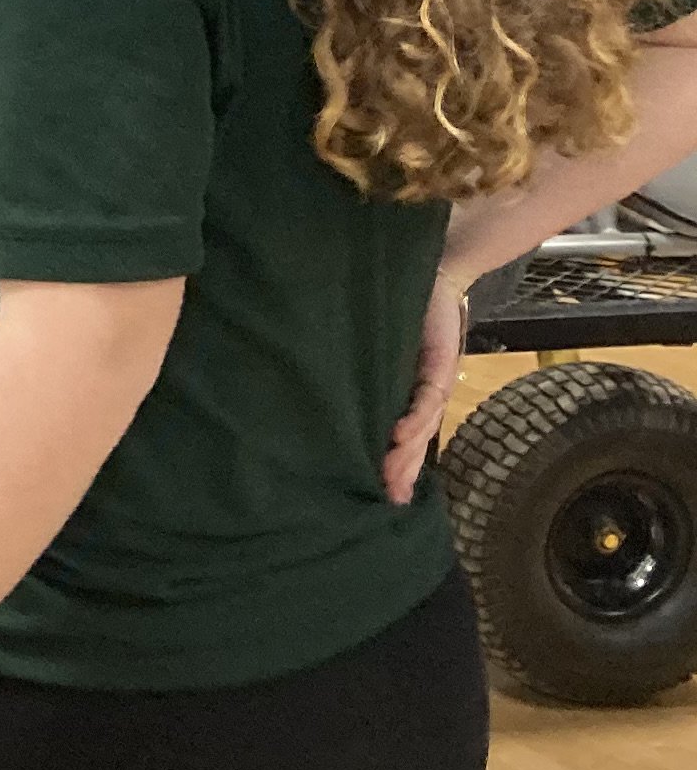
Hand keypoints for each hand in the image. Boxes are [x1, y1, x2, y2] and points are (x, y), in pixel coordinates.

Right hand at [386, 271, 470, 504]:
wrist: (438, 270)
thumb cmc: (403, 304)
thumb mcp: (380, 344)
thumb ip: (368, 371)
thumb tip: (330, 392)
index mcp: (409, 389)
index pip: (401, 433)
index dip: (394, 464)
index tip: (382, 493)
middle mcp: (425, 390)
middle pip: (414, 440)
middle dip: (402, 471)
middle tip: (389, 500)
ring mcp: (434, 379)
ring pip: (421, 426)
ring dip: (407, 455)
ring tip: (392, 480)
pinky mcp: (439, 362)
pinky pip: (426, 395)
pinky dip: (414, 417)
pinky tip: (401, 436)